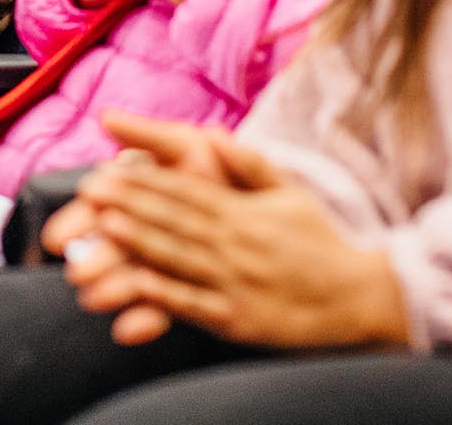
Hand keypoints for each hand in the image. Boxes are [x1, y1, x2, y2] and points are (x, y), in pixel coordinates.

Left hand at [65, 112, 406, 351]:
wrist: (361, 295)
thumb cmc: (319, 243)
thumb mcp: (287, 193)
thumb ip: (248, 163)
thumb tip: (211, 133)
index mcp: (243, 212)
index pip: (185, 191)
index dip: (143, 180)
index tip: (108, 169)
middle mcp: (236, 243)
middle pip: (174, 219)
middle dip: (129, 204)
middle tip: (89, 191)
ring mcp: (236, 282)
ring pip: (180, 257)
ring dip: (140, 241)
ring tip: (104, 226)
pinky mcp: (239, 318)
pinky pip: (196, 304)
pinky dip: (165, 294)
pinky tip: (138, 284)